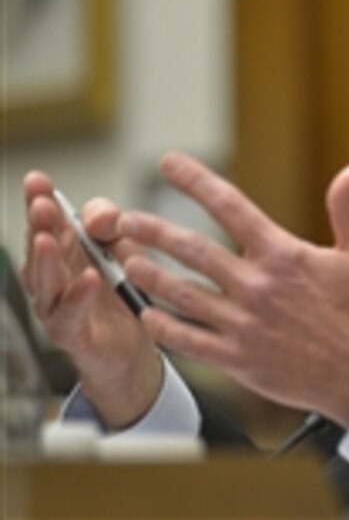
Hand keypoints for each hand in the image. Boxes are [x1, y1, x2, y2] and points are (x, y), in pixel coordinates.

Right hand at [21, 172, 161, 427]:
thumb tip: (96, 215)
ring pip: (44, 282)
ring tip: (49, 238)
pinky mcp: (70, 334)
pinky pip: (69, 314)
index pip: (48, 223)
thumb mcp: (124, 249)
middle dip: (39, 225)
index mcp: (65, 252)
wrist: (132, 348)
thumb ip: (112, 227)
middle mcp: (52, 278)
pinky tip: (87, 278)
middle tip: (40, 205)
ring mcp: (56, 307)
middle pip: (40, 249)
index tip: (37, 179)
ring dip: (46, 259)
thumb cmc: (121, 293)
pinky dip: (77, 296)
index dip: (41, 200)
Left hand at [119, 151, 348, 426]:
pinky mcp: (236, 358)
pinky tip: (147, 315)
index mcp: (283, 256)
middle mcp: (256, 286)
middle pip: (191, 250)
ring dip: (148, 275)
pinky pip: (187, 340)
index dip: (195, 180)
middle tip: (124, 218)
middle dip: (152, 230)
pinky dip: (163, 326)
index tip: (169, 163)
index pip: (230, 207)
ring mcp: (242, 324)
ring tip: (127, 261)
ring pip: (180, 293)